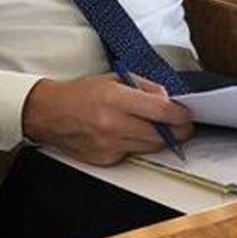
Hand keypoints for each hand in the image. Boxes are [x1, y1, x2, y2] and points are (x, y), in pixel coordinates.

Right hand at [21, 73, 194, 165]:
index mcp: (116, 99)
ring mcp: (109, 145)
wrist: (49, 113)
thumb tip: (168, 100)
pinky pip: (133, 154)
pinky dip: (137, 145)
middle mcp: (113, 124)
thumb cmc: (80, 93)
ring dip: (160, 139)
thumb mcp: (113, 79)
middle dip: (178, 131)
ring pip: (151, 148)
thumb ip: (145, 87)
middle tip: (182, 126)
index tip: (187, 115)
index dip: (181, 115)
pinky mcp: (106, 159)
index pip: (162, 111)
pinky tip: (129, 134)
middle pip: (162, 135)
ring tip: (157, 128)